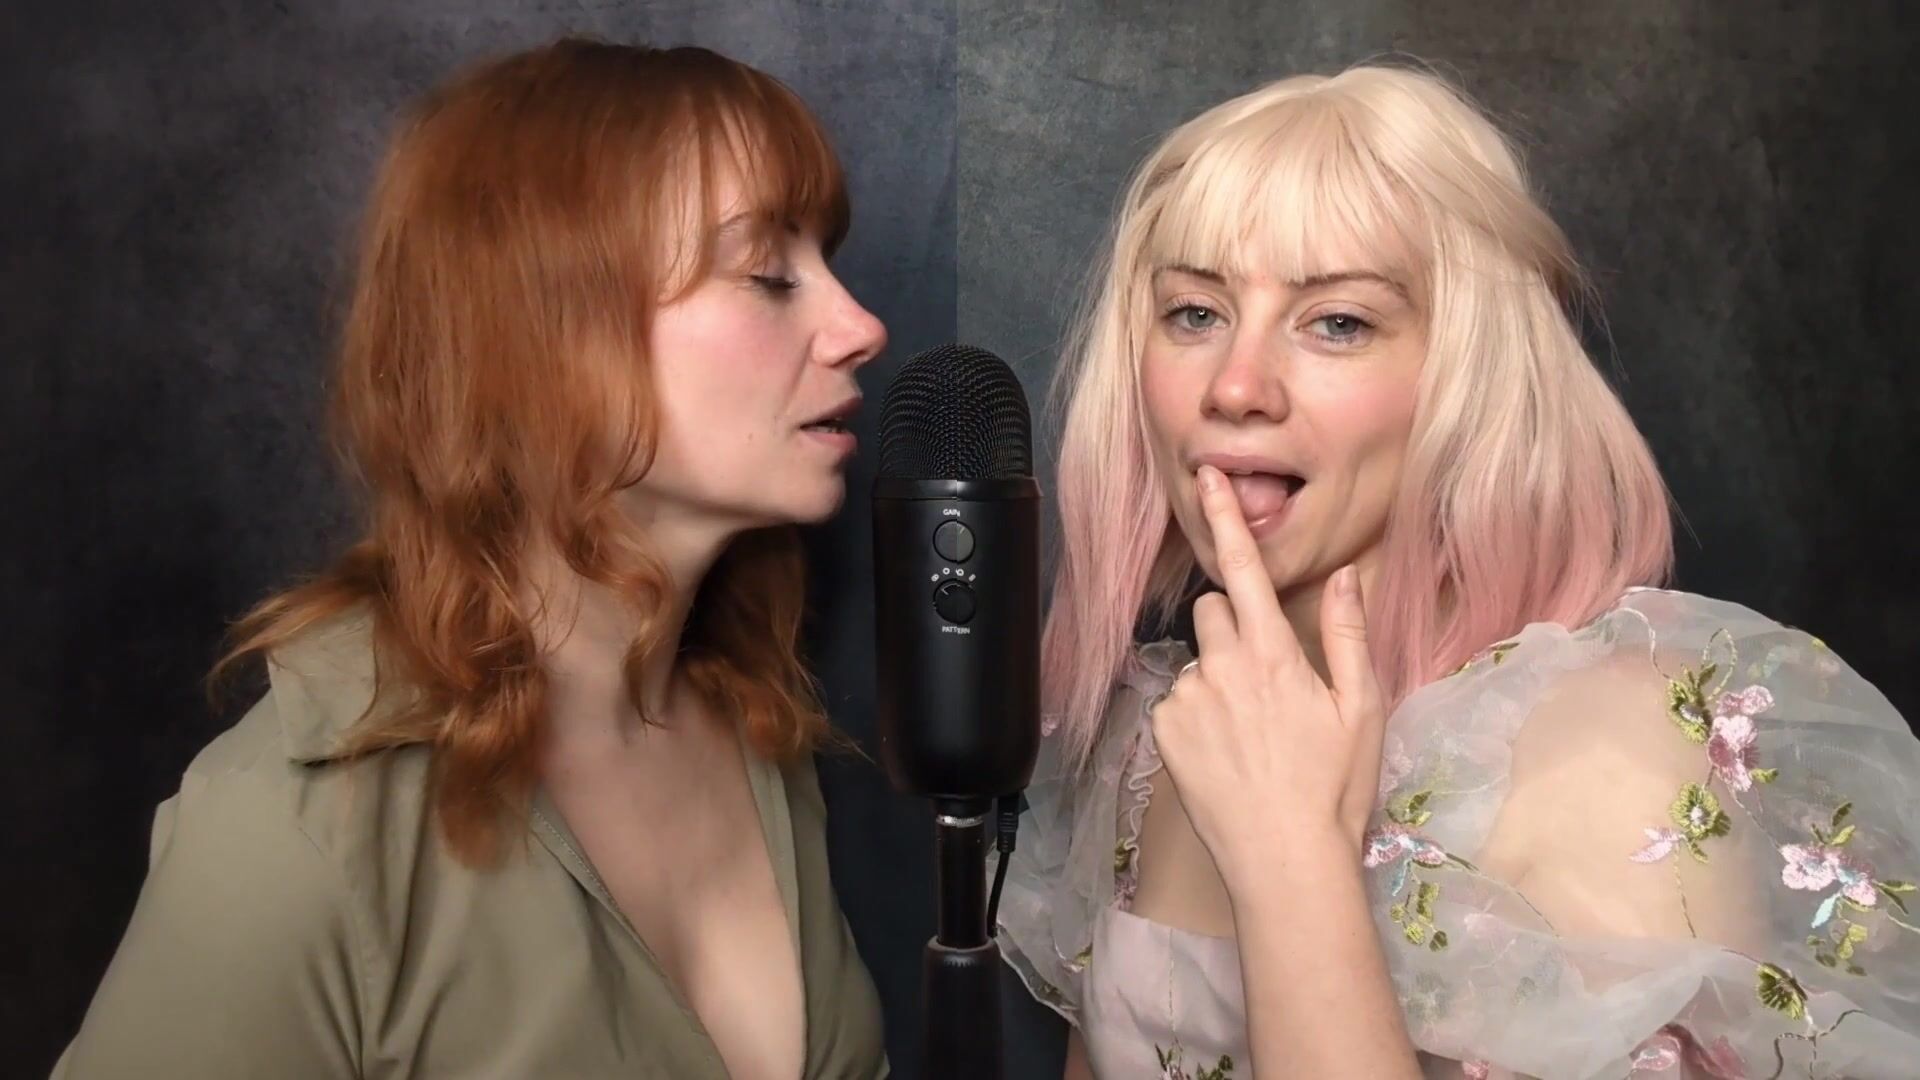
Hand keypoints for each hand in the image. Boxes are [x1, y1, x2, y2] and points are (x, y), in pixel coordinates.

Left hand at [1149, 464, 1388, 880]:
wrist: (1284, 862)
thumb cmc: (1333, 788)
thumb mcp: (1361, 709)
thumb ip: (1348, 635)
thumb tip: (1347, 575)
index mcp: (1273, 656)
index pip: (1244, 570)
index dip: (1226, 518)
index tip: (1206, 477)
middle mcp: (1221, 668)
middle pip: (1211, 610)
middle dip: (1231, 625)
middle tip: (1265, 677)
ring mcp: (1186, 701)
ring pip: (1196, 663)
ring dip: (1217, 681)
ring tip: (1250, 736)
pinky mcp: (1163, 734)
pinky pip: (1177, 704)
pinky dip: (1197, 720)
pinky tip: (1226, 756)